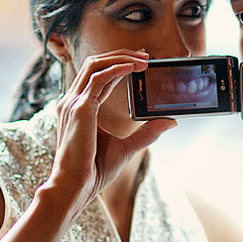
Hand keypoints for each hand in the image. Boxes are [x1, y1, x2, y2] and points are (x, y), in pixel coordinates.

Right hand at [47, 49, 175, 213]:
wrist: (75, 186)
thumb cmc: (94, 171)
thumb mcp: (127, 147)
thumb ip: (147, 133)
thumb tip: (169, 121)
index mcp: (79, 108)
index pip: (97, 75)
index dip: (117, 64)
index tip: (139, 62)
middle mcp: (73, 101)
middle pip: (95, 63)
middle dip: (121, 55)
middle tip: (146, 56)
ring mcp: (73, 102)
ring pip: (95, 65)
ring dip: (121, 58)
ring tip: (144, 60)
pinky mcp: (80, 108)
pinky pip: (99, 78)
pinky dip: (117, 68)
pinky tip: (133, 68)